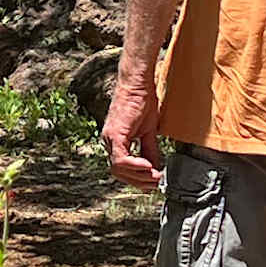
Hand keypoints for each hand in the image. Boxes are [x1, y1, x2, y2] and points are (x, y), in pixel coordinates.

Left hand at [103, 68, 163, 188]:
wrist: (137, 83)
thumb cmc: (142, 102)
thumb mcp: (149, 131)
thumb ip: (150, 150)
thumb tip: (156, 168)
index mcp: (116, 142)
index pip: (123, 169)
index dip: (138, 179)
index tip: (155, 181)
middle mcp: (109, 142)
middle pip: (119, 173)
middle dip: (139, 181)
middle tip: (156, 182)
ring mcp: (110, 139)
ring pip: (118, 170)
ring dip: (138, 176)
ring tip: (155, 175)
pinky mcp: (115, 135)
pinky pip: (121, 159)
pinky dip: (135, 166)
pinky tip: (148, 166)